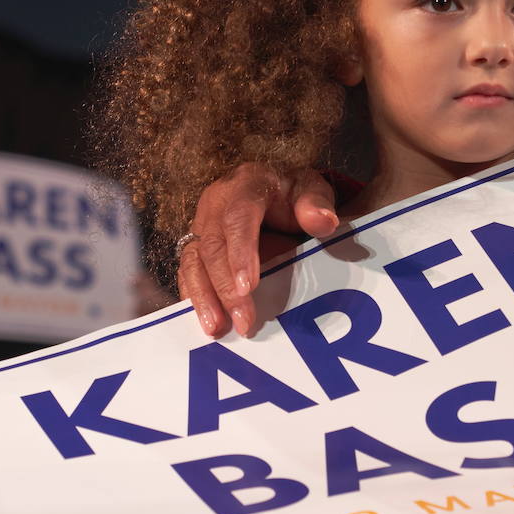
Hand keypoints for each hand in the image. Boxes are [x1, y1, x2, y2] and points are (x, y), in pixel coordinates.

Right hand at [178, 164, 338, 337]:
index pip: (238, 218)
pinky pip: (189, 273)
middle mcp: (216, 204)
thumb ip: (317, 203)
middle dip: (225, 288)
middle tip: (243, 322)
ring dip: (204, 298)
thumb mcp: (311, 190)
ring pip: (193, 262)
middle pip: (213, 246)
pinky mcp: (196, 246)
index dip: (240, 253)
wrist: (275, 192)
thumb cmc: (294, 194)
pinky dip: (196, 298)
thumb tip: (324, 221)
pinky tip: (208, 322)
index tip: (248, 287)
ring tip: (216, 329)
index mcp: (245, 185)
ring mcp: (202, 225)